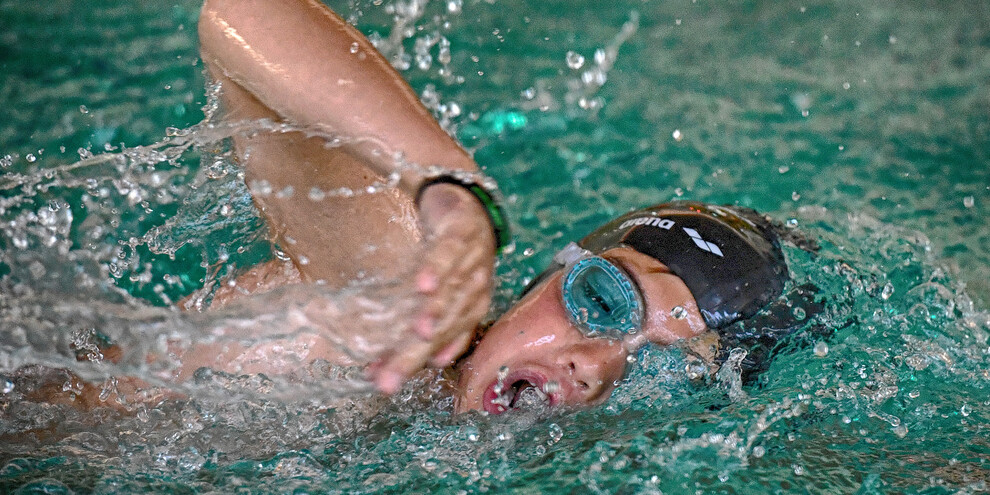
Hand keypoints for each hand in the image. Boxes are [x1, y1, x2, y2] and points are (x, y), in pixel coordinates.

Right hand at [369, 183, 496, 392]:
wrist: (466, 205)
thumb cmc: (449, 259)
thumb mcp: (433, 294)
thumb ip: (411, 330)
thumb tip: (375, 369)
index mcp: (467, 311)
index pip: (437, 344)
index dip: (409, 364)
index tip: (381, 383)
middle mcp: (473, 291)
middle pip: (442, 327)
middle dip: (414, 353)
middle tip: (387, 378)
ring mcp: (471, 261)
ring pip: (451, 292)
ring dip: (434, 313)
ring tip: (416, 333)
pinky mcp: (463, 232)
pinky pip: (450, 252)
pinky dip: (438, 268)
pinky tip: (424, 284)